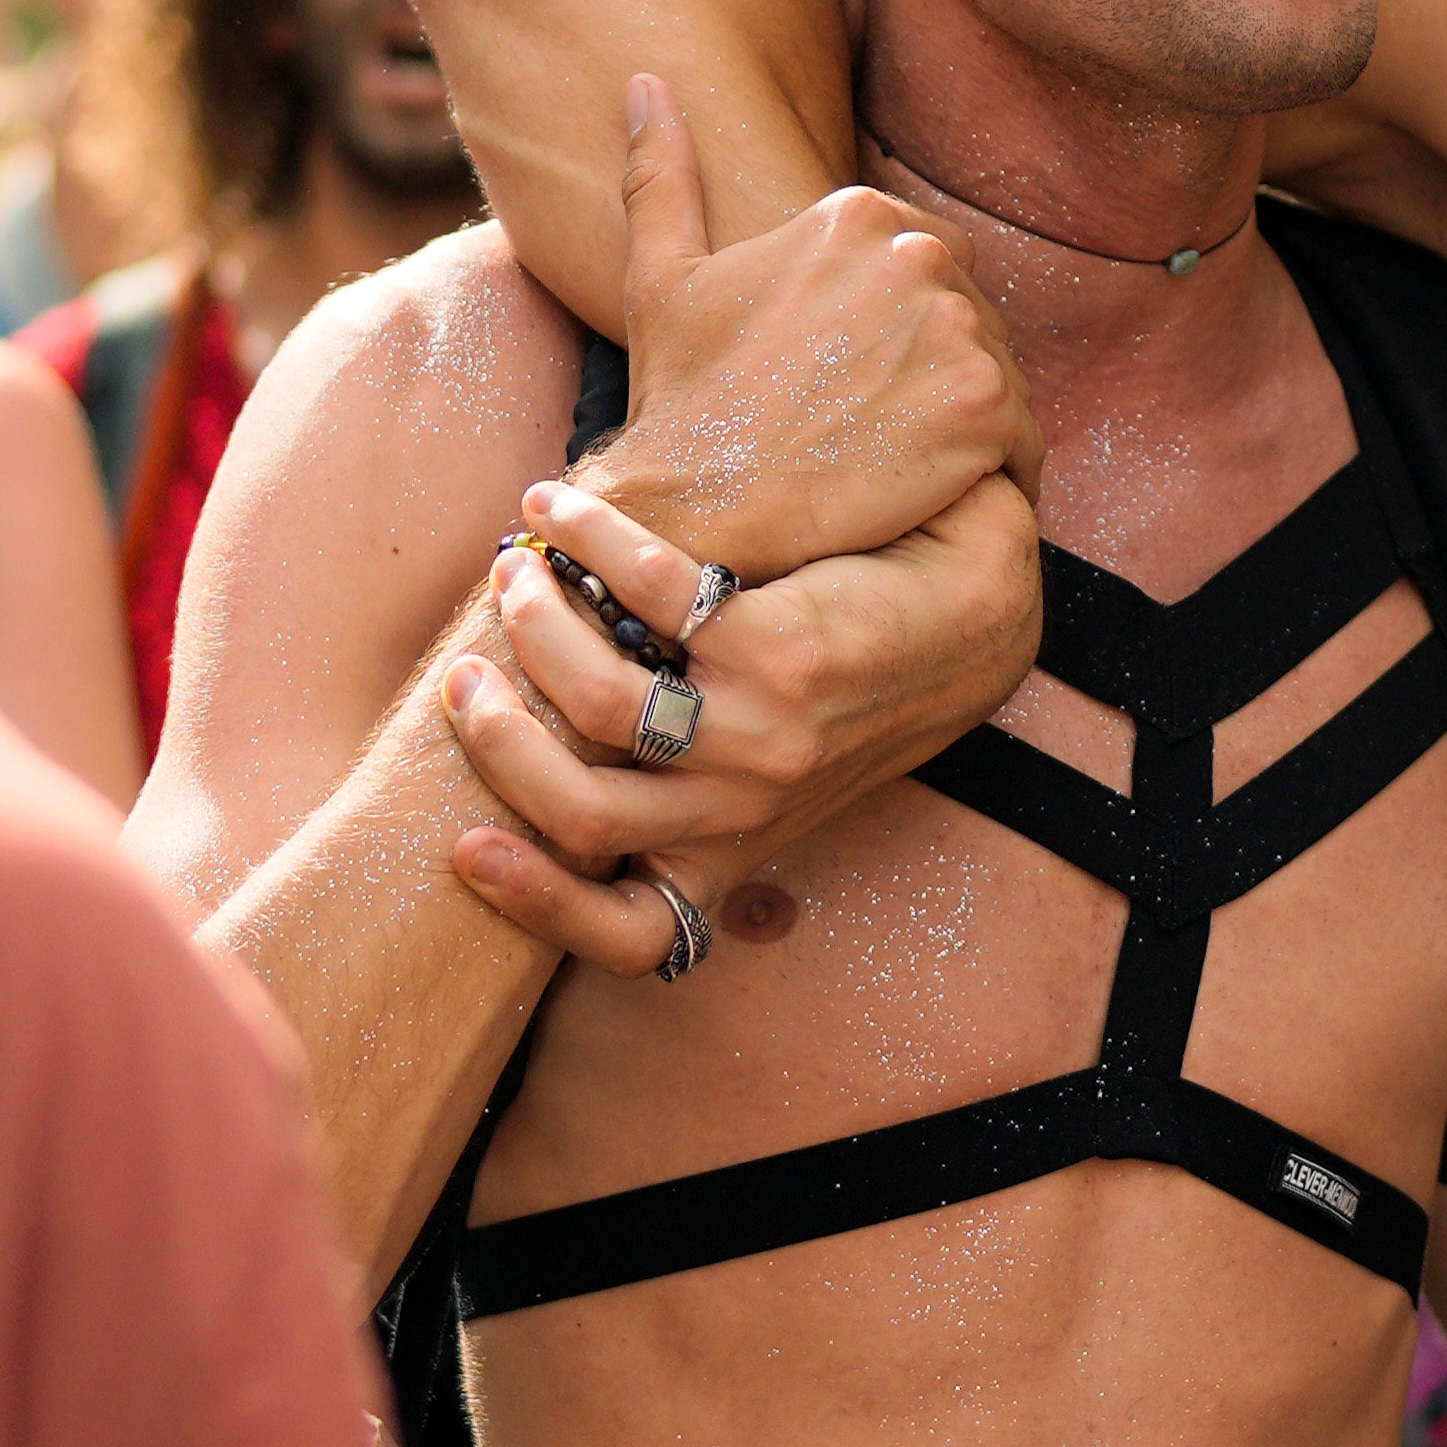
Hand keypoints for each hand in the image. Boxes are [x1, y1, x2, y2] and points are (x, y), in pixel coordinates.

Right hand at [430, 463, 1040, 964]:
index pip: (635, 939)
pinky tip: (559, 508)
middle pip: (582, 814)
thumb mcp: (778, 780)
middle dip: (500, 741)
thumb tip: (549, 768)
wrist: (983, 622)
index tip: (466, 848)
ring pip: (603, 707)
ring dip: (535, 631)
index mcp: (734, 852)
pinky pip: (649, 593)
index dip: (539, 906)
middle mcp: (746, 809)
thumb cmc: (860, 696)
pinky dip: (589, 540)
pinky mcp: (783, 651)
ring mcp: (765, 734)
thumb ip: (686, 798)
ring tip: (514, 575)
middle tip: (463, 675)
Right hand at [583, 70, 1038, 578]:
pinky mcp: (986, 407)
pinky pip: (1019, 434)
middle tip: (872, 425)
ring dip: (961, 413)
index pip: (924, 258)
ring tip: (897, 461)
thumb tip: (646, 83)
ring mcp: (958, 330)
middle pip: (964, 311)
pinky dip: (990, 467)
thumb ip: (665, 172)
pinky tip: (934, 492)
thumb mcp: (663, 274)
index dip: (892, 326)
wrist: (698, 507)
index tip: (851, 376)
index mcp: (856, 215)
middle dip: (930, 364)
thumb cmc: (682, 397)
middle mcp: (919, 255)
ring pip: (993, 370)